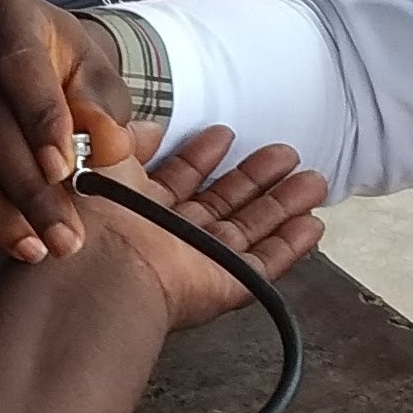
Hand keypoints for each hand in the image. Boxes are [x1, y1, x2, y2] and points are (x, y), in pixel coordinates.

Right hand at [0, 0, 136, 264]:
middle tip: (64, 239)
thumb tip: (103, 146)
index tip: (65, 173)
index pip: (19, 64)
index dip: (40, 120)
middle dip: (27, 188)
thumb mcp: (96, 81)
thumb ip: (104, 112)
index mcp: (7, 12)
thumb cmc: (62, 73)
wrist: (17, 64)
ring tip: (33, 248)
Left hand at [88, 128, 325, 332]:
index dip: (203, 156)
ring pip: (251, 230)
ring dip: (284, 205)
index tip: (226, 133)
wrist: (108, 262)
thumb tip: (152, 129)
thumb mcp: (105, 155)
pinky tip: (312, 224)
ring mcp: (201, 262)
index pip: (180, 179)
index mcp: (139, 207)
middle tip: (286, 154)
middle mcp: (171, 236)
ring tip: (313, 180)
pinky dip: (290, 247)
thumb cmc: (99, 211)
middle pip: (225, 203)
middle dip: (257, 177)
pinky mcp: (226, 284)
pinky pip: (265, 265)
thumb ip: (128, 138)